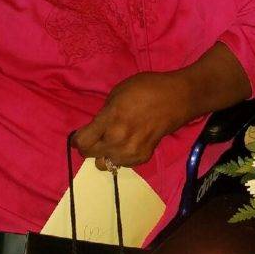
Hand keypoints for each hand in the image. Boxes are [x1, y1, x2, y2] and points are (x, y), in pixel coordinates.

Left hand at [72, 72, 190, 168]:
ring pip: (104, 164)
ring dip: (104, 154)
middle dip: (88, 146)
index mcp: (111, 120)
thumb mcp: (118, 93)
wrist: (177, 99)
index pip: (82, 141)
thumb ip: (105, 113)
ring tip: (112, 142)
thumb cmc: (146, 89)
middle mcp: (118, 140)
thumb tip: (98, 126)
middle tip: (95, 137)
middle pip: (89, 154)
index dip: (77, 138)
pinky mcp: (142, 158)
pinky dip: (120, 157)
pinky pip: (121, 164)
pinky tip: (127, 144)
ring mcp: (131, 152)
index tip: (80, 135)